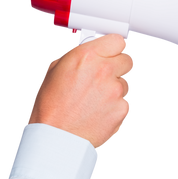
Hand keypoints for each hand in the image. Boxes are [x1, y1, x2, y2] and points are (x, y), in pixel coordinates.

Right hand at [26, 33, 134, 149]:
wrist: (56, 138)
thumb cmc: (49, 108)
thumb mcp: (51, 71)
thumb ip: (73, 56)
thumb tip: (84, 50)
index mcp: (86, 57)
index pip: (117, 40)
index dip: (112, 47)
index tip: (109, 51)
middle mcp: (104, 71)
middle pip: (127, 59)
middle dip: (117, 65)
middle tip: (103, 75)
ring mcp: (116, 91)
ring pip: (126, 83)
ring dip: (114, 88)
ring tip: (94, 99)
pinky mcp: (122, 111)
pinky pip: (125, 103)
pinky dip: (114, 106)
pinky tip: (97, 111)